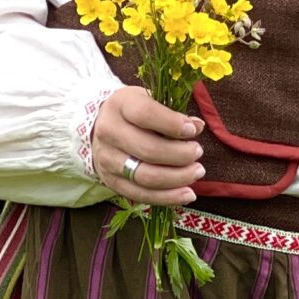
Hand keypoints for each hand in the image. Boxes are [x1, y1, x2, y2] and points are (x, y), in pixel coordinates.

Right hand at [88, 86, 204, 205]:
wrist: (101, 128)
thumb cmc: (134, 112)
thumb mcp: (150, 101)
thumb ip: (173, 113)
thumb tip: (197, 126)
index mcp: (121, 105)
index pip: (145, 114)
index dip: (172, 124)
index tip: (193, 130)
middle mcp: (109, 132)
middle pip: (148, 150)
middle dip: (180, 155)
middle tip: (197, 152)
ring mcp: (107, 160)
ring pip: (146, 177)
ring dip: (177, 178)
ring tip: (197, 172)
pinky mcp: (111, 182)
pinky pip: (141, 195)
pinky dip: (167, 197)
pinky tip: (187, 194)